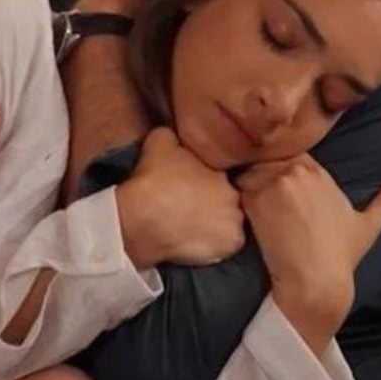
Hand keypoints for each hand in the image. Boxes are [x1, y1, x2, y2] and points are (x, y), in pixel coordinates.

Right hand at [115, 128, 244, 268]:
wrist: (144, 218)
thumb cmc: (153, 178)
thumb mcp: (160, 140)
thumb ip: (175, 135)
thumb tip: (175, 134)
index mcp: (222, 168)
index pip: (220, 173)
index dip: (205, 179)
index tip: (190, 185)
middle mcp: (235, 193)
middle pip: (227, 197)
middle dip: (214, 200)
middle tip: (192, 205)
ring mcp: (236, 221)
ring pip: (229, 221)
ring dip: (216, 223)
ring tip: (193, 226)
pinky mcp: (231, 245)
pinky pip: (227, 244)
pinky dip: (216, 244)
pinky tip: (198, 242)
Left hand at [238, 154, 380, 351]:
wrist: (315, 282)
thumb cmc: (341, 255)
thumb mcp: (369, 224)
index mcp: (317, 172)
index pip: (290, 154)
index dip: (282, 168)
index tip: (279, 187)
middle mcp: (294, 171)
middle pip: (267, 159)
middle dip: (262, 172)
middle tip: (261, 195)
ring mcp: (272, 184)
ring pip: (249, 171)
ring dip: (248, 184)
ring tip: (253, 205)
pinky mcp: (253, 201)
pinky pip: (238, 188)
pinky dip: (240, 198)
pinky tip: (246, 215)